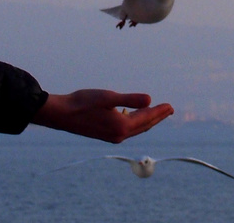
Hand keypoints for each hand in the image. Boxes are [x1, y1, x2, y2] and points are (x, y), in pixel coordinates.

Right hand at [32, 89, 173, 143]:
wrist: (62, 115)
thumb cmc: (84, 102)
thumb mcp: (108, 97)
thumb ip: (130, 99)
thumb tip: (150, 100)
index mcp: (121, 126)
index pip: (146, 118)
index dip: (159, 111)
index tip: (171, 106)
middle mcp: (118, 135)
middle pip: (144, 126)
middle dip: (157, 117)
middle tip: (170, 109)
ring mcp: (111, 136)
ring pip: (136, 129)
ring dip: (147, 120)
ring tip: (157, 112)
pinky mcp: (105, 134)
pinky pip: (127, 130)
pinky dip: (135, 122)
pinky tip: (134, 115)